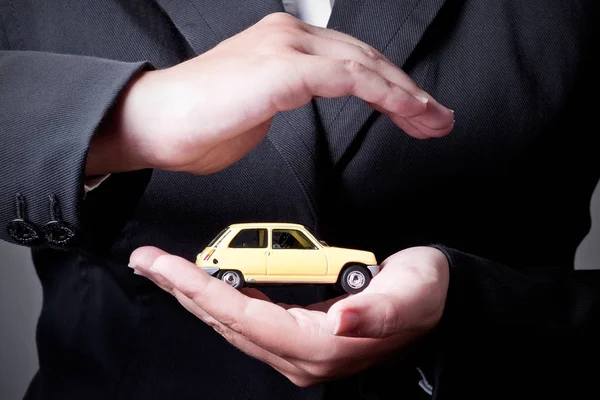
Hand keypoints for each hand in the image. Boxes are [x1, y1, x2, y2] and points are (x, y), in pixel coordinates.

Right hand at [87, 12, 453, 175]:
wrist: (156, 122)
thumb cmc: (201, 122)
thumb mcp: (260, 108)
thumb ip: (290, 98)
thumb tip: (308, 105)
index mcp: (285, 45)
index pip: (352, 61)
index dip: (390, 87)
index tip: (416, 113)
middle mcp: (290, 37)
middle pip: (367, 59)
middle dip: (409, 92)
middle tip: (438, 118)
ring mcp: (287, 47)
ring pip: (366, 65)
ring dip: (406, 95)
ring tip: (433, 121)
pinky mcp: (284, 68)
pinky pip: (349, 78)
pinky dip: (384, 95)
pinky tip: (406, 112)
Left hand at [129, 246, 449, 386]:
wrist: (436, 300)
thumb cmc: (423, 293)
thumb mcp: (410, 295)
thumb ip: (377, 313)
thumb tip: (342, 321)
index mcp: (324, 344)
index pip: (248, 317)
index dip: (205, 291)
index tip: (169, 267)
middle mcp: (304, 355)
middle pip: (229, 323)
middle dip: (185, 291)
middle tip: (148, 261)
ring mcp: (299, 351)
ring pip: (233, 324)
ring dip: (196, 295)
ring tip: (164, 269)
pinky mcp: (299, 339)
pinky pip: (247, 321)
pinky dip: (220, 299)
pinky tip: (203, 284)